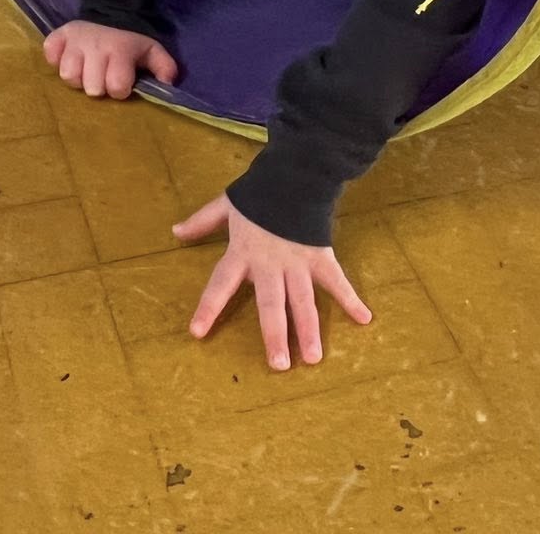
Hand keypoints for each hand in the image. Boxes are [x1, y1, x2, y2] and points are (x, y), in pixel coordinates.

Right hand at [42, 20, 178, 99]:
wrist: (110, 12)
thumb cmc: (130, 41)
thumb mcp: (151, 51)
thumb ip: (164, 67)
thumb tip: (167, 85)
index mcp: (120, 50)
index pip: (116, 86)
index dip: (120, 90)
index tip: (122, 84)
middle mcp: (96, 45)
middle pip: (91, 86)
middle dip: (98, 87)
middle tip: (102, 78)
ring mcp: (74, 41)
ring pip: (67, 75)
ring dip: (77, 78)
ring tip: (86, 71)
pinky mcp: (57, 36)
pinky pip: (49, 54)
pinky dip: (55, 59)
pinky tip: (68, 58)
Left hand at [175, 194, 372, 369]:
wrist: (295, 173)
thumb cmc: (259, 193)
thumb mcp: (226, 205)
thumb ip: (203, 222)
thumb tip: (175, 232)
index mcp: (242, 253)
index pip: (220, 284)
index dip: (209, 307)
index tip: (197, 332)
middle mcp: (270, 264)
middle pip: (271, 304)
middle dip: (275, 335)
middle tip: (279, 366)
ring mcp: (298, 262)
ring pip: (303, 301)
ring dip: (309, 330)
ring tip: (313, 358)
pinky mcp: (320, 256)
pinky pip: (336, 280)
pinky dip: (350, 299)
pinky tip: (364, 318)